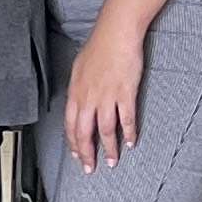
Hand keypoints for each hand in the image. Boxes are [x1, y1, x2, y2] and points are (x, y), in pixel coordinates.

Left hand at [61, 18, 146, 171]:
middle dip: (87, 154)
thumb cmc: (99, 47)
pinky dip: (129, 133)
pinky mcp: (125, 93)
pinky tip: (131, 142)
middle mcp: (88, 98)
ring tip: (112, 161)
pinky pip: (127, 119)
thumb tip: (78, 103)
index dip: (73, 143)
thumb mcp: (79, 69)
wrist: (115, 34)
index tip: (77, 156)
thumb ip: (79, 90)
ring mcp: (107, 97)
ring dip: (109, 149)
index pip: (70, 125)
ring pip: (105, 130)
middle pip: (84, 133)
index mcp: (76, 93)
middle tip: (91, 168)